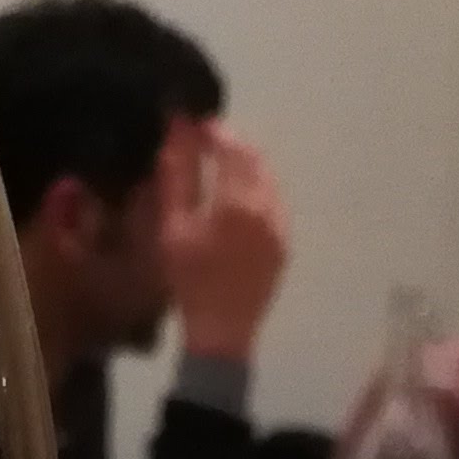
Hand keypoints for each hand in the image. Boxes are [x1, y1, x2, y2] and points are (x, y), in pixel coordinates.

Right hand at [160, 122, 290, 365]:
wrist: (221, 332)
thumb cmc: (190, 281)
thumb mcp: (174, 226)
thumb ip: (177, 175)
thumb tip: (177, 131)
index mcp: (239, 201)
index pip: (231, 147)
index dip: (213, 131)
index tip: (193, 125)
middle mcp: (268, 208)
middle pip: (254, 158)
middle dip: (231, 145)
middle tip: (206, 143)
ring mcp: (281, 225)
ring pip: (268, 178)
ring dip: (245, 165)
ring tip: (219, 168)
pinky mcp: (284, 242)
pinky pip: (274, 201)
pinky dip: (257, 189)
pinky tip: (237, 198)